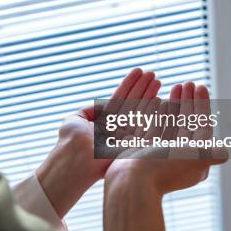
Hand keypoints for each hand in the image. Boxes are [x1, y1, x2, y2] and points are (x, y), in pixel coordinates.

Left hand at [36, 68, 160, 217]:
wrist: (75, 159)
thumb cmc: (71, 140)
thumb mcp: (75, 119)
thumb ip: (88, 110)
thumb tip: (99, 105)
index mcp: (105, 122)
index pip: (120, 99)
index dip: (129, 85)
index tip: (139, 71)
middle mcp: (117, 127)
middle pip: (132, 103)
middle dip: (142, 88)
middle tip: (152, 73)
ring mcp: (126, 135)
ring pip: (140, 111)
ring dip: (148, 95)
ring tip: (157, 80)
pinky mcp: (133, 144)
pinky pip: (145, 124)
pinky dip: (152, 111)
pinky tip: (159, 97)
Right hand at [102, 82, 227, 230]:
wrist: (131, 182)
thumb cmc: (163, 168)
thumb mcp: (196, 158)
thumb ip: (213, 152)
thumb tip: (226, 151)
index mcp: (195, 158)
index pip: (203, 126)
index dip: (202, 105)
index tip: (200, 86)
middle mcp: (181, 156)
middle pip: (188, 123)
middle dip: (189, 102)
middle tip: (187, 83)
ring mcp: (162, 154)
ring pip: (172, 123)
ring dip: (176, 104)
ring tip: (175, 86)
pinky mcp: (145, 151)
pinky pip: (156, 128)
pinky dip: (160, 114)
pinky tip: (159, 100)